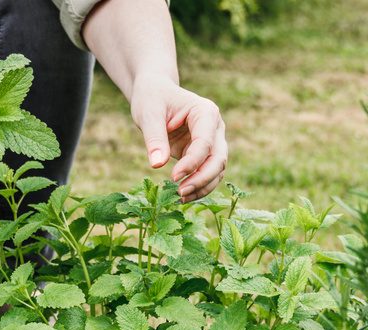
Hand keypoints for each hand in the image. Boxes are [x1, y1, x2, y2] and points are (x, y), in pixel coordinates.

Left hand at [130, 77, 227, 201]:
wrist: (156, 93)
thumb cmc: (152, 98)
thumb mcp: (148, 114)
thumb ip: (154, 138)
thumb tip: (157, 164)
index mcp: (206, 112)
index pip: (205, 143)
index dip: (192, 163)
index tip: (173, 177)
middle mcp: (215, 128)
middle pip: (218, 159)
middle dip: (202, 179)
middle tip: (180, 193)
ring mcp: (213, 141)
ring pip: (217, 170)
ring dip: (202, 187)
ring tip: (180, 198)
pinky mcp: (205, 154)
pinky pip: (208, 174)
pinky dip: (198, 187)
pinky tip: (182, 196)